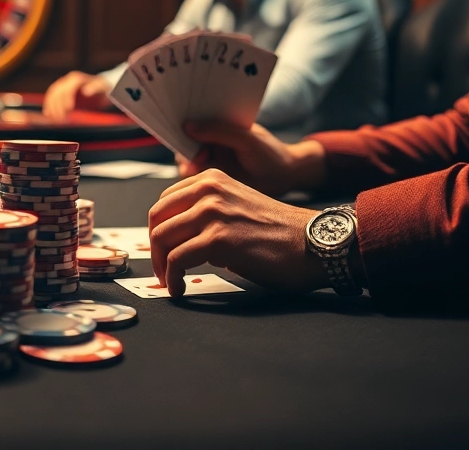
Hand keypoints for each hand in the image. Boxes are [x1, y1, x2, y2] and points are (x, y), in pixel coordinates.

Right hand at [41, 71, 111, 119]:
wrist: (100, 88)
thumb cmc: (103, 88)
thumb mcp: (102, 87)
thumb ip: (95, 88)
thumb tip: (86, 92)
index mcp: (76, 78)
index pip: (68, 87)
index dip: (67, 97)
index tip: (69, 109)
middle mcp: (67, 80)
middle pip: (58, 92)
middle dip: (58, 106)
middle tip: (63, 119)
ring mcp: (62, 85)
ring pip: (52, 95)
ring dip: (52, 108)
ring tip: (57, 120)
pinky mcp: (59, 92)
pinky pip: (50, 98)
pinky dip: (48, 106)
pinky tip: (48, 115)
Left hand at [149, 168, 327, 295]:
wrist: (314, 243)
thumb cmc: (279, 234)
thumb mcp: (236, 209)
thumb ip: (208, 216)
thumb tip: (179, 241)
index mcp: (212, 179)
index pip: (165, 202)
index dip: (159, 230)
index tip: (163, 251)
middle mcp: (209, 190)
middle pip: (157, 219)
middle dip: (154, 249)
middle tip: (162, 271)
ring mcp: (212, 212)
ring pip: (162, 239)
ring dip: (162, 267)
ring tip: (171, 282)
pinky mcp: (218, 239)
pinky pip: (177, 260)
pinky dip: (173, 278)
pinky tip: (180, 290)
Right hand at [179, 121, 326, 195]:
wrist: (285, 178)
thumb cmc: (270, 153)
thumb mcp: (246, 139)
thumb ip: (219, 131)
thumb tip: (187, 126)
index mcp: (218, 121)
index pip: (191, 116)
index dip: (182, 121)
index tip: (182, 128)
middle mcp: (210, 138)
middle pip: (183, 138)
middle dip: (183, 145)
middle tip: (197, 154)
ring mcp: (209, 157)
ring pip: (185, 158)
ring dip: (188, 162)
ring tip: (202, 164)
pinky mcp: (210, 175)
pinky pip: (194, 174)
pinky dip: (194, 175)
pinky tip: (204, 176)